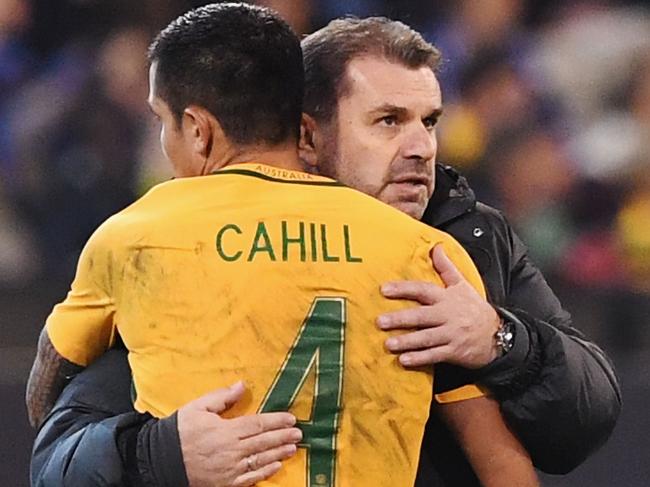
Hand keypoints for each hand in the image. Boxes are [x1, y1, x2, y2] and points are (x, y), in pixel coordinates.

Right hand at [177, 381, 301, 486]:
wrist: (161, 461)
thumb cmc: (180, 431)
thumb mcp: (198, 407)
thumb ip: (222, 397)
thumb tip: (242, 385)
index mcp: (226, 430)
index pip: (258, 424)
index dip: (277, 421)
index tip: (291, 418)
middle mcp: (232, 451)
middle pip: (263, 442)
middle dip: (283, 437)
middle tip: (298, 433)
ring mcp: (229, 469)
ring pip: (260, 461)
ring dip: (278, 454)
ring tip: (293, 448)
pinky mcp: (225, 483)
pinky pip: (250, 479)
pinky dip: (265, 473)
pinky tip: (276, 467)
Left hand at [377, 244, 500, 368]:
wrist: (498, 334)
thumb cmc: (474, 308)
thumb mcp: (462, 285)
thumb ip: (446, 267)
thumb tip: (435, 247)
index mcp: (447, 297)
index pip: (423, 290)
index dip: (403, 289)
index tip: (384, 289)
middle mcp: (448, 315)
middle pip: (422, 316)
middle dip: (400, 319)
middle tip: (380, 321)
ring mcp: (451, 334)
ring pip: (426, 338)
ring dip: (407, 341)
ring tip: (388, 344)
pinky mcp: (455, 352)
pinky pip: (435, 355)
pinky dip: (420, 358)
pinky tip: (404, 360)